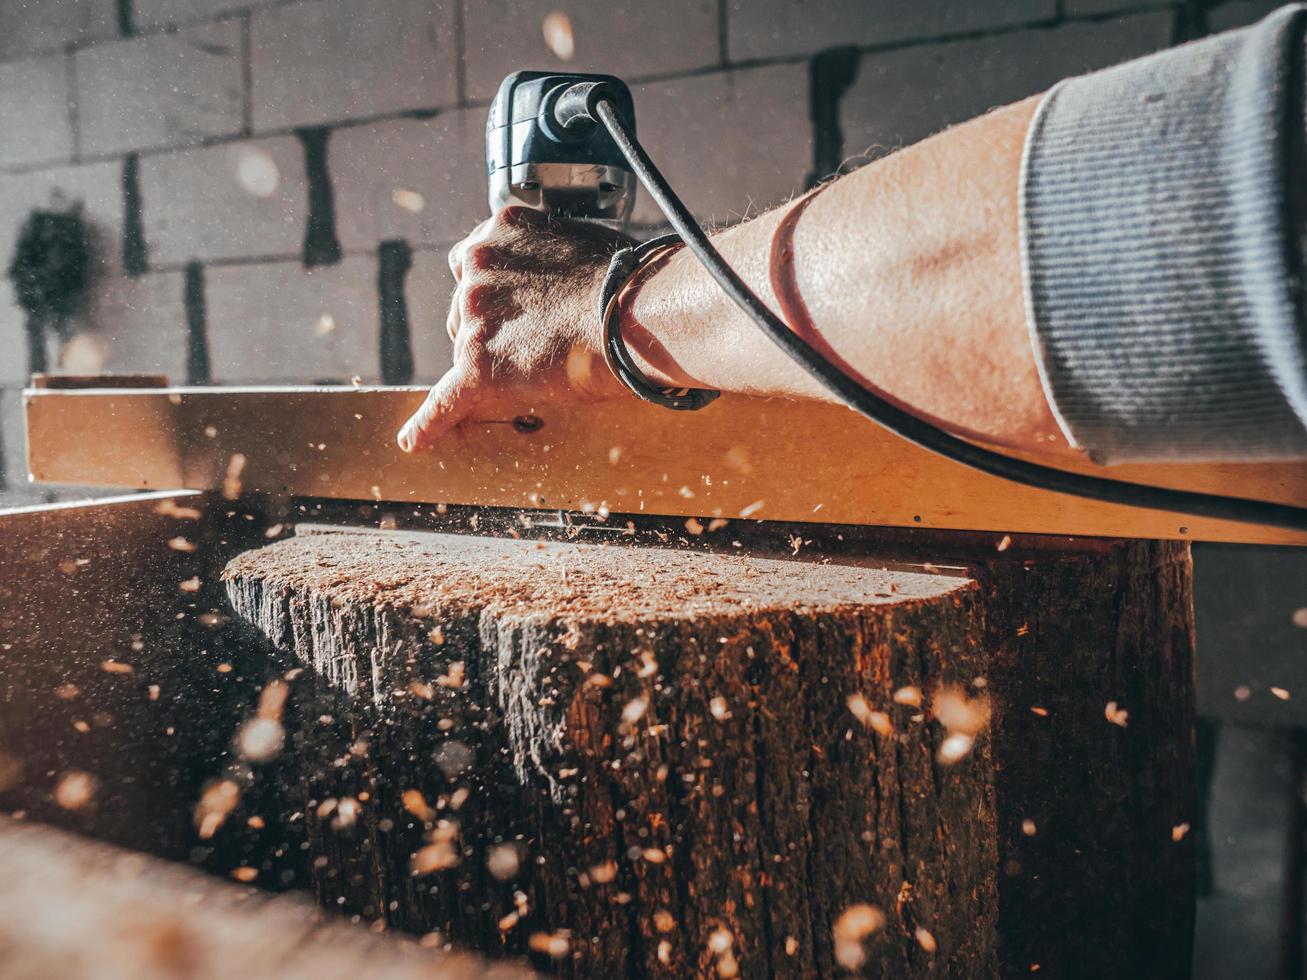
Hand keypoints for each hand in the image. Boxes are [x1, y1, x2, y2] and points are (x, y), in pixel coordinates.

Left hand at [397, 206, 631, 452]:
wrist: (636, 315)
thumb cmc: (628, 284)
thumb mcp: (580, 244)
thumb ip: (552, 259)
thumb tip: (563, 285)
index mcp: (501, 229)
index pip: (473, 263)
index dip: (494, 294)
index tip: (511, 308)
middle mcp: (478, 264)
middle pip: (463, 308)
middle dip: (492, 329)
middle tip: (534, 343)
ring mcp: (475, 315)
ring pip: (465, 349)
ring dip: (492, 361)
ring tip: (542, 367)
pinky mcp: (479, 365)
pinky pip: (446, 400)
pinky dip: (431, 422)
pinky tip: (417, 439)